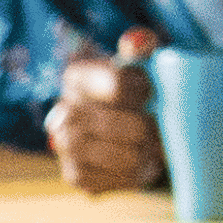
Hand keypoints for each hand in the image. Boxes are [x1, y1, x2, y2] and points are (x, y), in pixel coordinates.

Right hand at [47, 23, 167, 193]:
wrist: (113, 132)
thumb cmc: (130, 95)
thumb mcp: (137, 66)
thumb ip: (141, 48)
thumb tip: (139, 43)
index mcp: (76, 77)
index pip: (122, 85)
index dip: (147, 92)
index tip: (152, 94)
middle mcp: (63, 112)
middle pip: (132, 126)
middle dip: (153, 129)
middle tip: (159, 128)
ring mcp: (65, 147)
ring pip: (130, 156)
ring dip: (150, 153)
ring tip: (153, 146)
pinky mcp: (76, 176)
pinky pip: (121, 180)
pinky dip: (138, 174)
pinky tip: (140, 163)